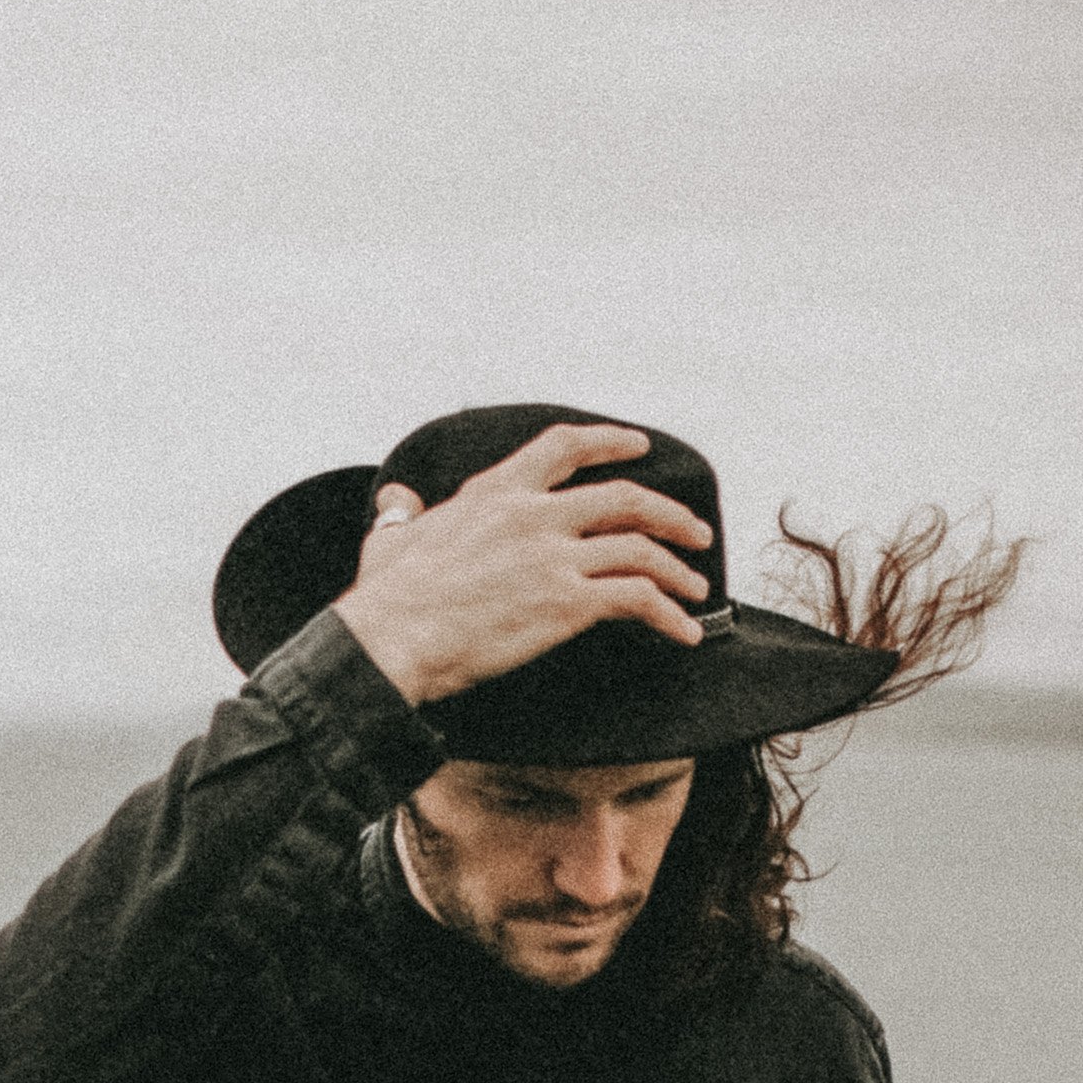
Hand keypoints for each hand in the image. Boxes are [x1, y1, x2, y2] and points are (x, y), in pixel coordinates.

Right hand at [330, 422, 714, 705]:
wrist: (391, 641)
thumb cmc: (385, 600)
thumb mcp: (392, 540)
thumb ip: (402, 514)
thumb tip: (396, 502)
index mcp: (495, 494)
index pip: (564, 448)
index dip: (608, 441)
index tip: (637, 445)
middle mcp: (533, 515)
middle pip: (624, 498)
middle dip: (670, 514)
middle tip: (693, 531)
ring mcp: (553, 557)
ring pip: (641, 549)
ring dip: (679, 569)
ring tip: (697, 587)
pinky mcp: (566, 603)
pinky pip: (638, 599)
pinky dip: (670, 614)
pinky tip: (684, 632)